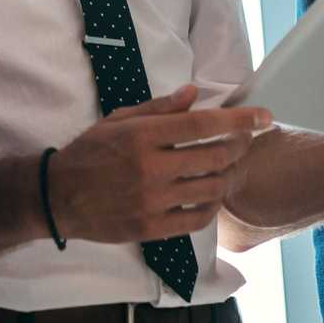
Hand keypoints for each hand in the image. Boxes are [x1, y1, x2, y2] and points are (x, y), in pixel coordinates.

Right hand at [48, 85, 272, 242]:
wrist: (59, 196)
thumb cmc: (90, 152)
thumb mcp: (119, 120)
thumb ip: (159, 108)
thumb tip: (194, 94)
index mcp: (143, 136)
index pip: (202, 124)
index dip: (239, 120)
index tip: (264, 117)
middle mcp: (151, 168)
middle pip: (214, 156)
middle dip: (239, 146)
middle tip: (246, 141)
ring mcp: (152, 201)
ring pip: (211, 189)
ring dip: (228, 176)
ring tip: (230, 167)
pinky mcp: (151, 228)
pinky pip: (196, 219)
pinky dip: (211, 206)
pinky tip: (211, 195)